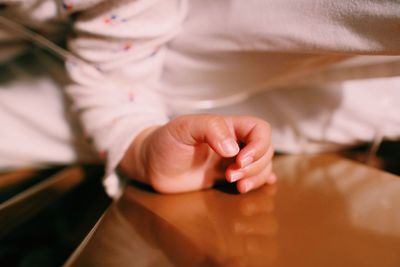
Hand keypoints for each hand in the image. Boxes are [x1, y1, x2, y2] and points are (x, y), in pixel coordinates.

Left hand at [119, 114, 275, 192]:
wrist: (151, 165)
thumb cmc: (164, 142)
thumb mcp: (183, 128)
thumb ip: (209, 129)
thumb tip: (233, 149)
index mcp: (227, 127)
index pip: (259, 129)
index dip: (258, 145)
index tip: (239, 160)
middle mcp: (233, 143)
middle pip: (264, 150)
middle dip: (254, 166)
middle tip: (230, 176)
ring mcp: (230, 161)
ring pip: (261, 166)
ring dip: (256, 177)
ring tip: (237, 186)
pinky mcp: (224, 177)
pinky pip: (250, 178)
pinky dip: (260, 181)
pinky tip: (261, 185)